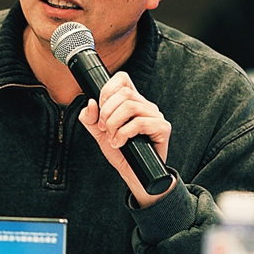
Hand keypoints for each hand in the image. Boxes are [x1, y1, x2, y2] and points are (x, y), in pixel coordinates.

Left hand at [78, 71, 174, 206]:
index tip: (99, 108)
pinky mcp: (162, 128)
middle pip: (124, 93)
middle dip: (107, 112)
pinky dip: (124, 133)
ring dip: (114, 124)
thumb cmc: (121, 152)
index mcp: (132, 101)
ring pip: (130, 106)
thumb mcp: (100, 133)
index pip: (122, 79)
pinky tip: (120, 143)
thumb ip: (90, 118)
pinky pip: (140, 122)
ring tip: (112, 138)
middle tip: (104, 128)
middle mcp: (145, 105)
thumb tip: (91, 103)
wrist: (134, 174)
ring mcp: (155, 115)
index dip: (107, 90)